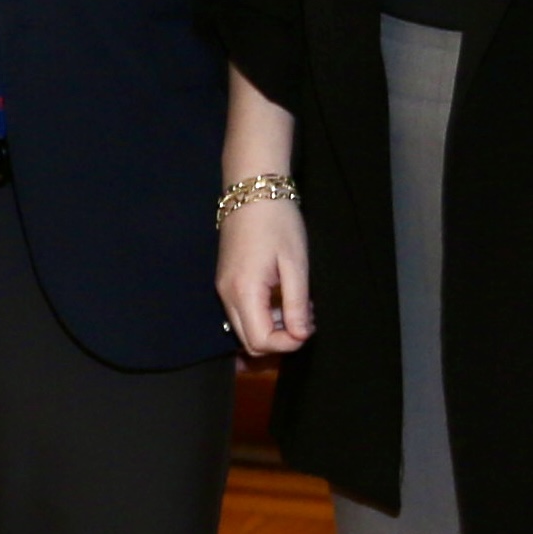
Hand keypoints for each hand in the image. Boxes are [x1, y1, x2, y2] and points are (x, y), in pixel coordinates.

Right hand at [219, 200, 314, 357]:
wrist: (252, 190)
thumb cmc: (277, 222)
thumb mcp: (295, 264)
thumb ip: (296, 304)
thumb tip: (300, 335)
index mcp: (243, 291)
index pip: (260, 340)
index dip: (287, 344)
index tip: (309, 328)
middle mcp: (227, 295)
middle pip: (249, 341)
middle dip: (280, 340)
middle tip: (305, 319)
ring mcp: (224, 288)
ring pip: (246, 328)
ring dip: (274, 327)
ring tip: (300, 306)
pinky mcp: (227, 281)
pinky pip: (244, 312)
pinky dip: (265, 315)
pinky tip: (284, 296)